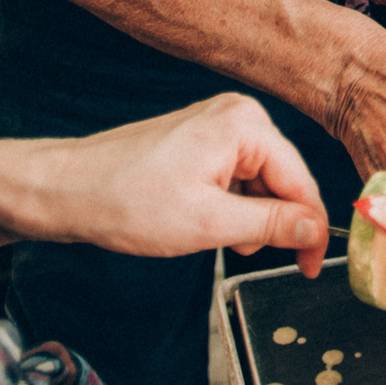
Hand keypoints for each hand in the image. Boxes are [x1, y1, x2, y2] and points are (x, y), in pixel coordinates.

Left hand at [0, 92, 327, 274]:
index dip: (311, 230)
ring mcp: (218, 124)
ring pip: (260, 182)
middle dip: (275, 222)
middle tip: (257, 258)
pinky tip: (209, 225)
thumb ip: (270, 225)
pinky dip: (231, 207)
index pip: (301, 182)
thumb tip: (316, 229)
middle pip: (283, 179)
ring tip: (218, 240)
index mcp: (245, 125)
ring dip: (250, 218)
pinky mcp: (202, 138)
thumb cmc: (128, 201)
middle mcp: (238, 114)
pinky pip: (237, 176)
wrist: (69, 189)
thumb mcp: (208, 224)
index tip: (311, 269)